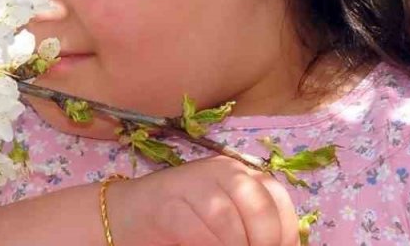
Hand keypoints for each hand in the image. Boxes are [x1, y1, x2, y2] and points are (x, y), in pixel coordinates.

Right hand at [104, 156, 298, 245]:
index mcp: (242, 173)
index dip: (284, 236)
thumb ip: (252, 226)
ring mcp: (194, 183)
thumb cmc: (183, 223)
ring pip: (233, 230)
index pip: (278, 202)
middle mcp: (223, 171)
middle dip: (260, 245)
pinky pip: (204, 237)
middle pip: (261, 214)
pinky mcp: (170, 206)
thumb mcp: (227, 221)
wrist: (125, 216)